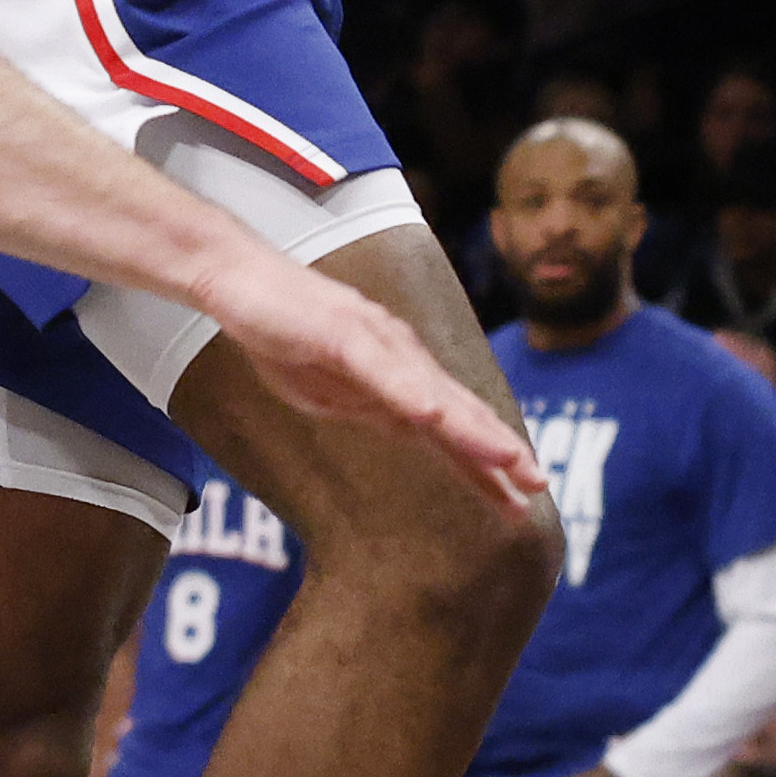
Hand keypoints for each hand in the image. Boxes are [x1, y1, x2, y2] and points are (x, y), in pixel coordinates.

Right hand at [233, 270, 552, 511]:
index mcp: (394, 376)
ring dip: (471, 428)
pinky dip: (409, 394)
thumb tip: (408, 429)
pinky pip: (380, 370)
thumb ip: (371, 407)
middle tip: (538, 485)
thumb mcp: (330, 390)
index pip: (448, 429)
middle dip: (498, 450)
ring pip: (431, 393)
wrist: (237, 277)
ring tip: (507, 458)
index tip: (518, 499)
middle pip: (456, 412)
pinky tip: (434, 417)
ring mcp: (373, 341)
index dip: (484, 463)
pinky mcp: (342, 331)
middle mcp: (397, 356)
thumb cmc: (282, 330)